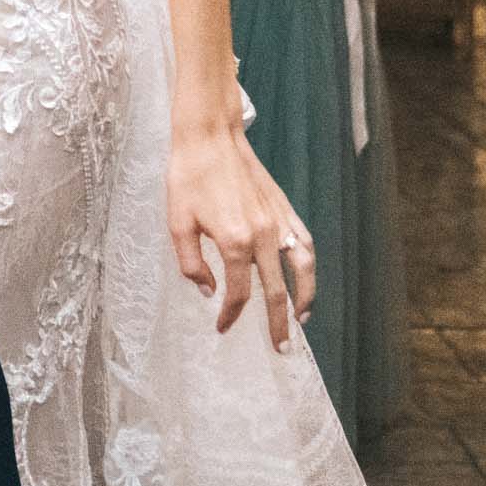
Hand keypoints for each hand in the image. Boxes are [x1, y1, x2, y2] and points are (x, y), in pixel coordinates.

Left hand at [165, 122, 315, 350]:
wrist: (209, 137)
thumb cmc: (187, 177)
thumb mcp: (177, 222)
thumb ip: (192, 262)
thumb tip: (208, 291)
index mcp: (234, 241)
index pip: (238, 293)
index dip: (230, 315)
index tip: (222, 327)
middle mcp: (263, 236)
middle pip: (277, 292)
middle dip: (278, 324)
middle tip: (279, 349)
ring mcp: (278, 222)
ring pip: (303, 269)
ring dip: (306, 298)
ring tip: (301, 320)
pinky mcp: (284, 208)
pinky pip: (306, 243)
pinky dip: (309, 266)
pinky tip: (305, 278)